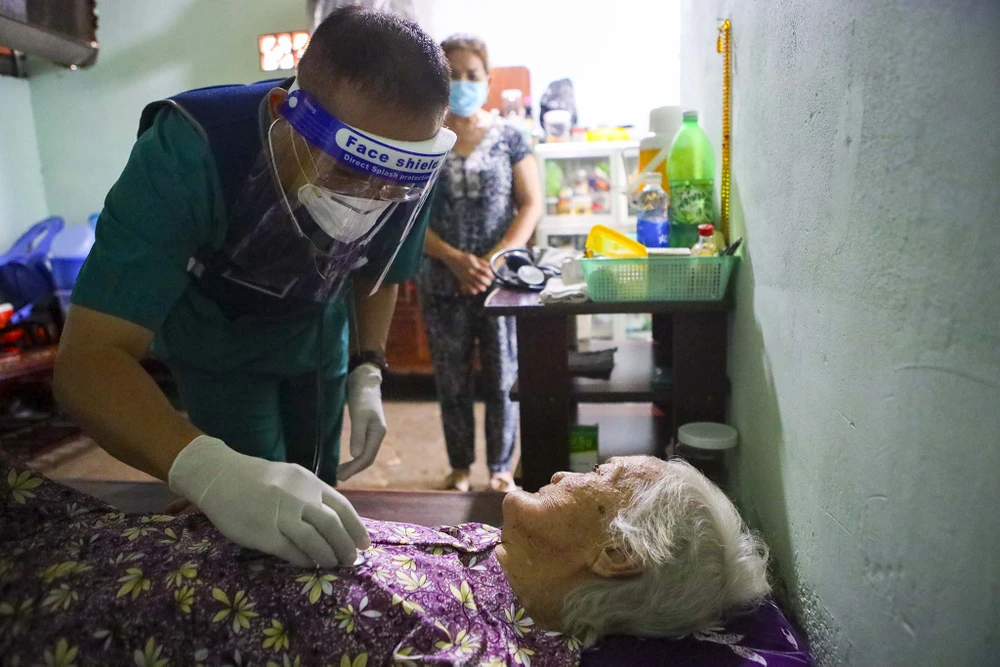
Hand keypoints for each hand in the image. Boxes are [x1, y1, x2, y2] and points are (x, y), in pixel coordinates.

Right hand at [168, 435, 369, 567]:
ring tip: (331, 564)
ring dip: (327, 557)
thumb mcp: (291, 477)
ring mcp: (281, 515)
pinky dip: (304, 561)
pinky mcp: (263, 533)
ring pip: (315, 541)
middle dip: (345, 546)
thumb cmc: (257, 478)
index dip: (356, 528)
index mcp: (309, 482)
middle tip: (351, 560)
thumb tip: (336, 520)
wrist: (219, 476)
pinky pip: (291, 552)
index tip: (364, 544)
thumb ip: (312, 494)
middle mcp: (299, 498)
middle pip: (332, 526)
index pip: (342, 507)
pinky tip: (307, 564)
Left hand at [337, 364, 385, 480]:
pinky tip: (346, 458)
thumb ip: (358, 434)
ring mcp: (373, 433)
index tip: (340, 476)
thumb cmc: (362, 396)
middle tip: (337, 477)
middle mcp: (377, 435)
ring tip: (340, 472)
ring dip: (353, 465)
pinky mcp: (366, 429)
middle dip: (353, 470)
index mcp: (378, 433)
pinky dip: (353, 457)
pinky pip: (362, 448)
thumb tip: (355, 455)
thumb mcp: (359, 415)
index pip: (367, 457)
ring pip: (365, 454)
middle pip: (367, 458)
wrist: (365, 381)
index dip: (354, 469)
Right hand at [446, 251, 493, 294]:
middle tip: (488, 282)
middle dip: (487, 282)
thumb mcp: (474, 257)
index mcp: (475, 265)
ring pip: (477, 286)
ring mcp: (467, 277)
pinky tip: (476, 289)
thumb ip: (483, 262)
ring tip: (483, 287)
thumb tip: (491, 267)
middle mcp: (471, 272)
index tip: (492, 277)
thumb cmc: (464, 257)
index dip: (491, 275)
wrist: (452, 258)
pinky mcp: (462, 280)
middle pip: (482, 279)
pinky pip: (469, 288)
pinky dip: (474, 290)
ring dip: (482, 287)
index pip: (486, 272)